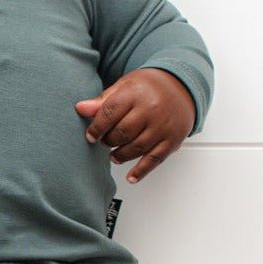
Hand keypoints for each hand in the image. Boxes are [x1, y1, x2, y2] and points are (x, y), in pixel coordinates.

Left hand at [74, 68, 196, 183]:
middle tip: (105, 142)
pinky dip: (141, 171)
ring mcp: (162, 126)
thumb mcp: (124, 86)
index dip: (96, 127)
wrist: (181, 86)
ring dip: (121, 155)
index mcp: (135, 94)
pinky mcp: (172, 140)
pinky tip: (131, 177)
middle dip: (109, 141)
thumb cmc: (149, 87)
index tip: (91, 135)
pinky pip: (155, 159)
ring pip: (136, 148)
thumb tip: (80, 109)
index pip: (109, 112)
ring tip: (114, 156)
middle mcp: (151, 110)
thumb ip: (103, 100)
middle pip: (122, 132)